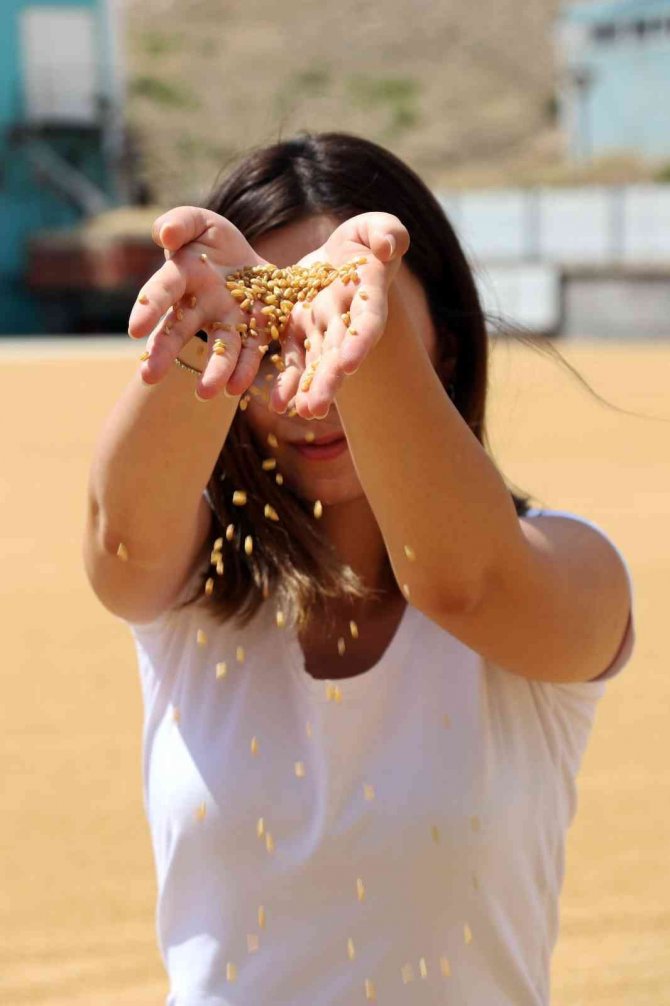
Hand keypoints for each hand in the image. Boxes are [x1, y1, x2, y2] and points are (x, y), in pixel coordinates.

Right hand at [128, 207, 275, 399]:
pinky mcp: (255, 330)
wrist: (253, 260)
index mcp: (181, 276)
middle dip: (165, 352)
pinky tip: (238, 387)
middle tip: (149, 377)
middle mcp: (200, 305)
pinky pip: (250, 351)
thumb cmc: (213, 240)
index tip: (134, 330)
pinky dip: (244, 369)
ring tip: (207, 393)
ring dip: (213, 370)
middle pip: (180, 329)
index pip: (161, 292)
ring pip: (219, 347)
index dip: (148, 308)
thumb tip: (164, 235)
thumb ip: (180, 223)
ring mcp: (227, 321)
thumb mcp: (199, 222)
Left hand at [270, 212, 409, 418]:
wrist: (339, 256)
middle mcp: (346, 319)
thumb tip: (387, 249)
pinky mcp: (298, 331)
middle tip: (316, 407)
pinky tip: (278, 405)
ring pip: (317, 362)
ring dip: (309, 389)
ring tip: (302, 412)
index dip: (360, 341)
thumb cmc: (365, 240)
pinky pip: (292, 358)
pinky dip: (287, 382)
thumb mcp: (376, 227)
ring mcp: (322, 328)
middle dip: (329, 380)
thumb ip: (387, 233)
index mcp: (368, 294)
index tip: (349, 362)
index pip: (367, 321)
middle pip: (339, 353)